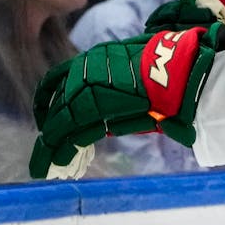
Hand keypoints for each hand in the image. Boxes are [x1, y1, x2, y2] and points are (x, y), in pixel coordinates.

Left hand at [29, 23, 224, 178]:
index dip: (48, 99)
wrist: (180, 73)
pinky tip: (57, 164)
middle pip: (57, 104)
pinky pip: (69, 135)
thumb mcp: (136, 70)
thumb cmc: (169, 69)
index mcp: (95, 58)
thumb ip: (117, 84)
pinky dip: (59, 152)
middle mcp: (84, 71)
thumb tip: (111, 108)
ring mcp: (85, 91)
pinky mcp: (91, 113)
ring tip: (45, 166)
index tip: (45, 114)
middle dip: (51, 127)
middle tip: (48, 147)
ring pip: (58, 122)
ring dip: (51, 146)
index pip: (58, 79)